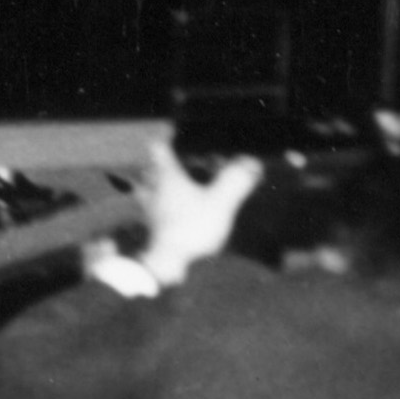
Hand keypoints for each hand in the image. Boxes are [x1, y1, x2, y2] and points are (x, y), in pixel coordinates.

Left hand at [135, 137, 264, 286]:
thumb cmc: (191, 228)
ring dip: (157, 188)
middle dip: (160, 166)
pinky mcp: (153, 229)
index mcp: (167, 176)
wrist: (169, 262)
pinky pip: (153, 213)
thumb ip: (235, 182)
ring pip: (147, 191)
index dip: (166, 141)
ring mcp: (150, 209)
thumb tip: (252, 163)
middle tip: (173, 165)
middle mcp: (153, 189)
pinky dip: (161, 211)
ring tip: (170, 191)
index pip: (159, 149)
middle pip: (150, 169)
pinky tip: (173, 219)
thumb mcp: (220, 203)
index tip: (172, 136)